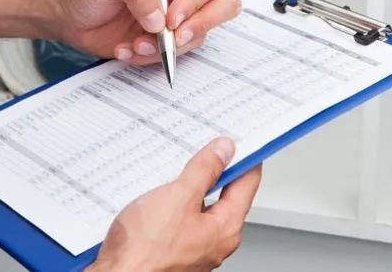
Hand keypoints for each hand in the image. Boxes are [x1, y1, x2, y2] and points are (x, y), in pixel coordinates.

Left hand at [52, 0, 240, 63]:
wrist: (66, 12)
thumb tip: (159, 15)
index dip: (195, 2)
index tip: (172, 19)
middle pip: (221, 5)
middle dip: (201, 24)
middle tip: (176, 38)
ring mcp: (176, 13)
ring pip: (198, 34)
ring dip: (167, 46)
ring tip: (135, 43)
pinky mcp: (165, 38)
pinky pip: (175, 53)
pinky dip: (151, 57)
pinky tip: (128, 48)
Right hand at [91, 137, 261, 271]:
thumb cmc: (144, 251)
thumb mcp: (179, 196)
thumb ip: (205, 170)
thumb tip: (224, 151)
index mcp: (225, 229)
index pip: (247, 184)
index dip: (245, 157)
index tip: (237, 140)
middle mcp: (214, 242)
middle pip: (225, 195)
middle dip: (215, 169)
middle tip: (204, 147)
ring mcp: (193, 248)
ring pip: (199, 206)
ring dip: (189, 186)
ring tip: (174, 169)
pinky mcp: (171, 249)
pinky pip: (180, 218)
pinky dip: (174, 202)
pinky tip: (158, 193)